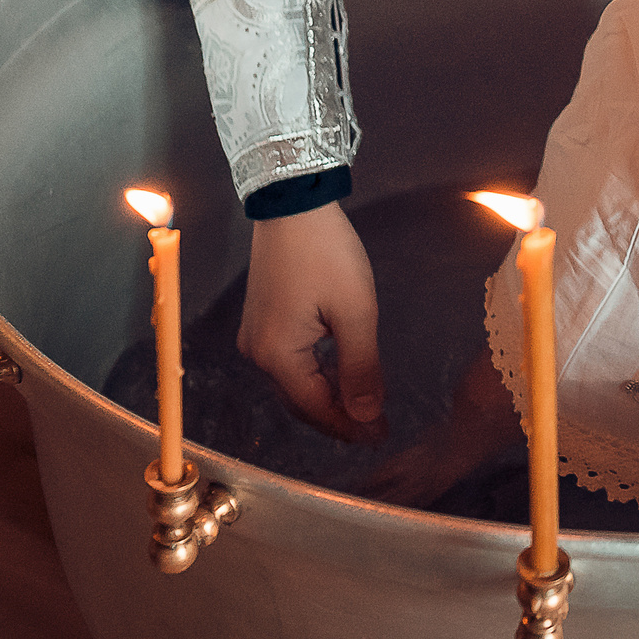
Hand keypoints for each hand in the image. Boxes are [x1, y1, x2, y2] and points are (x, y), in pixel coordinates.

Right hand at [238, 202, 388, 441]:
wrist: (292, 203)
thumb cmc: (326, 253)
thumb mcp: (354, 311)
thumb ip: (361, 367)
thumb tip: (367, 415)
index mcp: (276, 355)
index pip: (317, 407)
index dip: (351, 425)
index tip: (382, 434)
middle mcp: (257, 353)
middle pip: (302, 400)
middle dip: (340, 415)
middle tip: (378, 426)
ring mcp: (255, 336)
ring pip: (296, 383)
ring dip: (329, 396)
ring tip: (367, 404)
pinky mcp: (262, 321)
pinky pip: (291, 362)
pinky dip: (317, 374)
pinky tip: (343, 373)